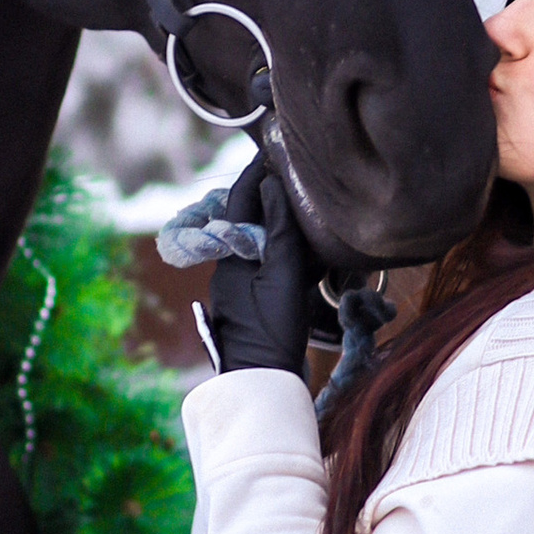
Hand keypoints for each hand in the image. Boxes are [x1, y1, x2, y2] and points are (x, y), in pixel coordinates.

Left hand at [203, 158, 326, 377]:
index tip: (272, 151)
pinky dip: (282, 251)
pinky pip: (265, 265)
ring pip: (256, 242)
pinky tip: (304, 254)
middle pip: (247, 219)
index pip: (239, 200)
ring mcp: (239, 287)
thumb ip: (278, 229)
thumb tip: (271, 185)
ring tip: (303, 208)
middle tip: (292, 174)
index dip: (255, 173)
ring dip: (276, 223)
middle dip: (266, 194)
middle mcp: (229, 267)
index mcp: (231, 255)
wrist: (261, 382)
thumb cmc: (271, 328)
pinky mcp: (251, 304)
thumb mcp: (282, 274)